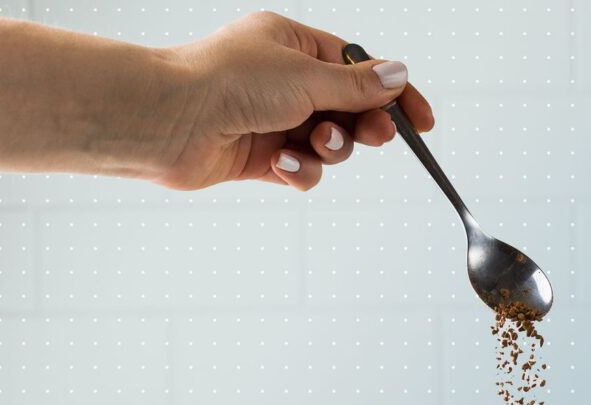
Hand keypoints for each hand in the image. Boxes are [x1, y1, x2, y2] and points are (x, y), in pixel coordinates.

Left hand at [160, 12, 433, 190]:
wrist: (167, 120)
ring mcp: (274, 120)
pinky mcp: (261, 157)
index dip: (395, 95)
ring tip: (312, 145)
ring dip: (328, 149)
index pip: (360, 70)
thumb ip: (357, 86)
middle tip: (374, 136)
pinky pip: (301, 170)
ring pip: (329, 144)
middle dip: (363, 126)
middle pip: (349, 110)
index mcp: (294, 47)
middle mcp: (285, 82)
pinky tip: (280, 164)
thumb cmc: (225, 82)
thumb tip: (398, 75)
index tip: (423, 122)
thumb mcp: (306, 76)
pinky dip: (298, 171)